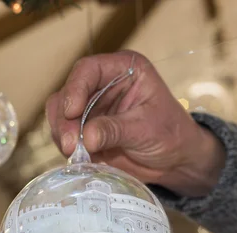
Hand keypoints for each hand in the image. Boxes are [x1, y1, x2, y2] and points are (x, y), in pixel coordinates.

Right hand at [46, 50, 224, 197]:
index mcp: (124, 69)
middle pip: (68, 93)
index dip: (75, 88)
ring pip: (61, 115)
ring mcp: (92, 108)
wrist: (175, 160)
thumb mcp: (145, 129)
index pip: (88, 70)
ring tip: (74, 154)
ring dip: (62, 134)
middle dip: (65, 119)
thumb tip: (86, 137)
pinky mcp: (86, 130)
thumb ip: (115, 130)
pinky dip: (67, 146)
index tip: (72, 112)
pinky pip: (66, 134)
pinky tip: (78, 158)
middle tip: (69, 144)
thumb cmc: (171, 134)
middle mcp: (103, 84)